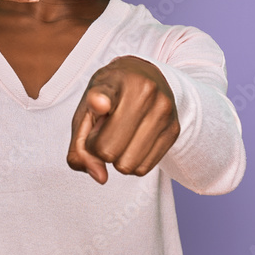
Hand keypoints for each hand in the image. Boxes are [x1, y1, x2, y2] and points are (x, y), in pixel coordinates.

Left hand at [66, 56, 179, 183]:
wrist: (145, 76)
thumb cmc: (107, 99)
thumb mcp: (84, 113)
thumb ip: (80, 147)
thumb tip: (101, 177)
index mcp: (113, 81)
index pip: (105, 93)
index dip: (100, 101)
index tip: (99, 103)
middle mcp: (142, 91)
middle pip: (108, 150)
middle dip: (99, 150)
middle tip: (103, 132)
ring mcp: (162, 109)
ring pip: (127, 165)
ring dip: (117, 159)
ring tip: (120, 134)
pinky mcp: (174, 128)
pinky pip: (143, 169)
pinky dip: (133, 162)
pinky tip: (133, 141)